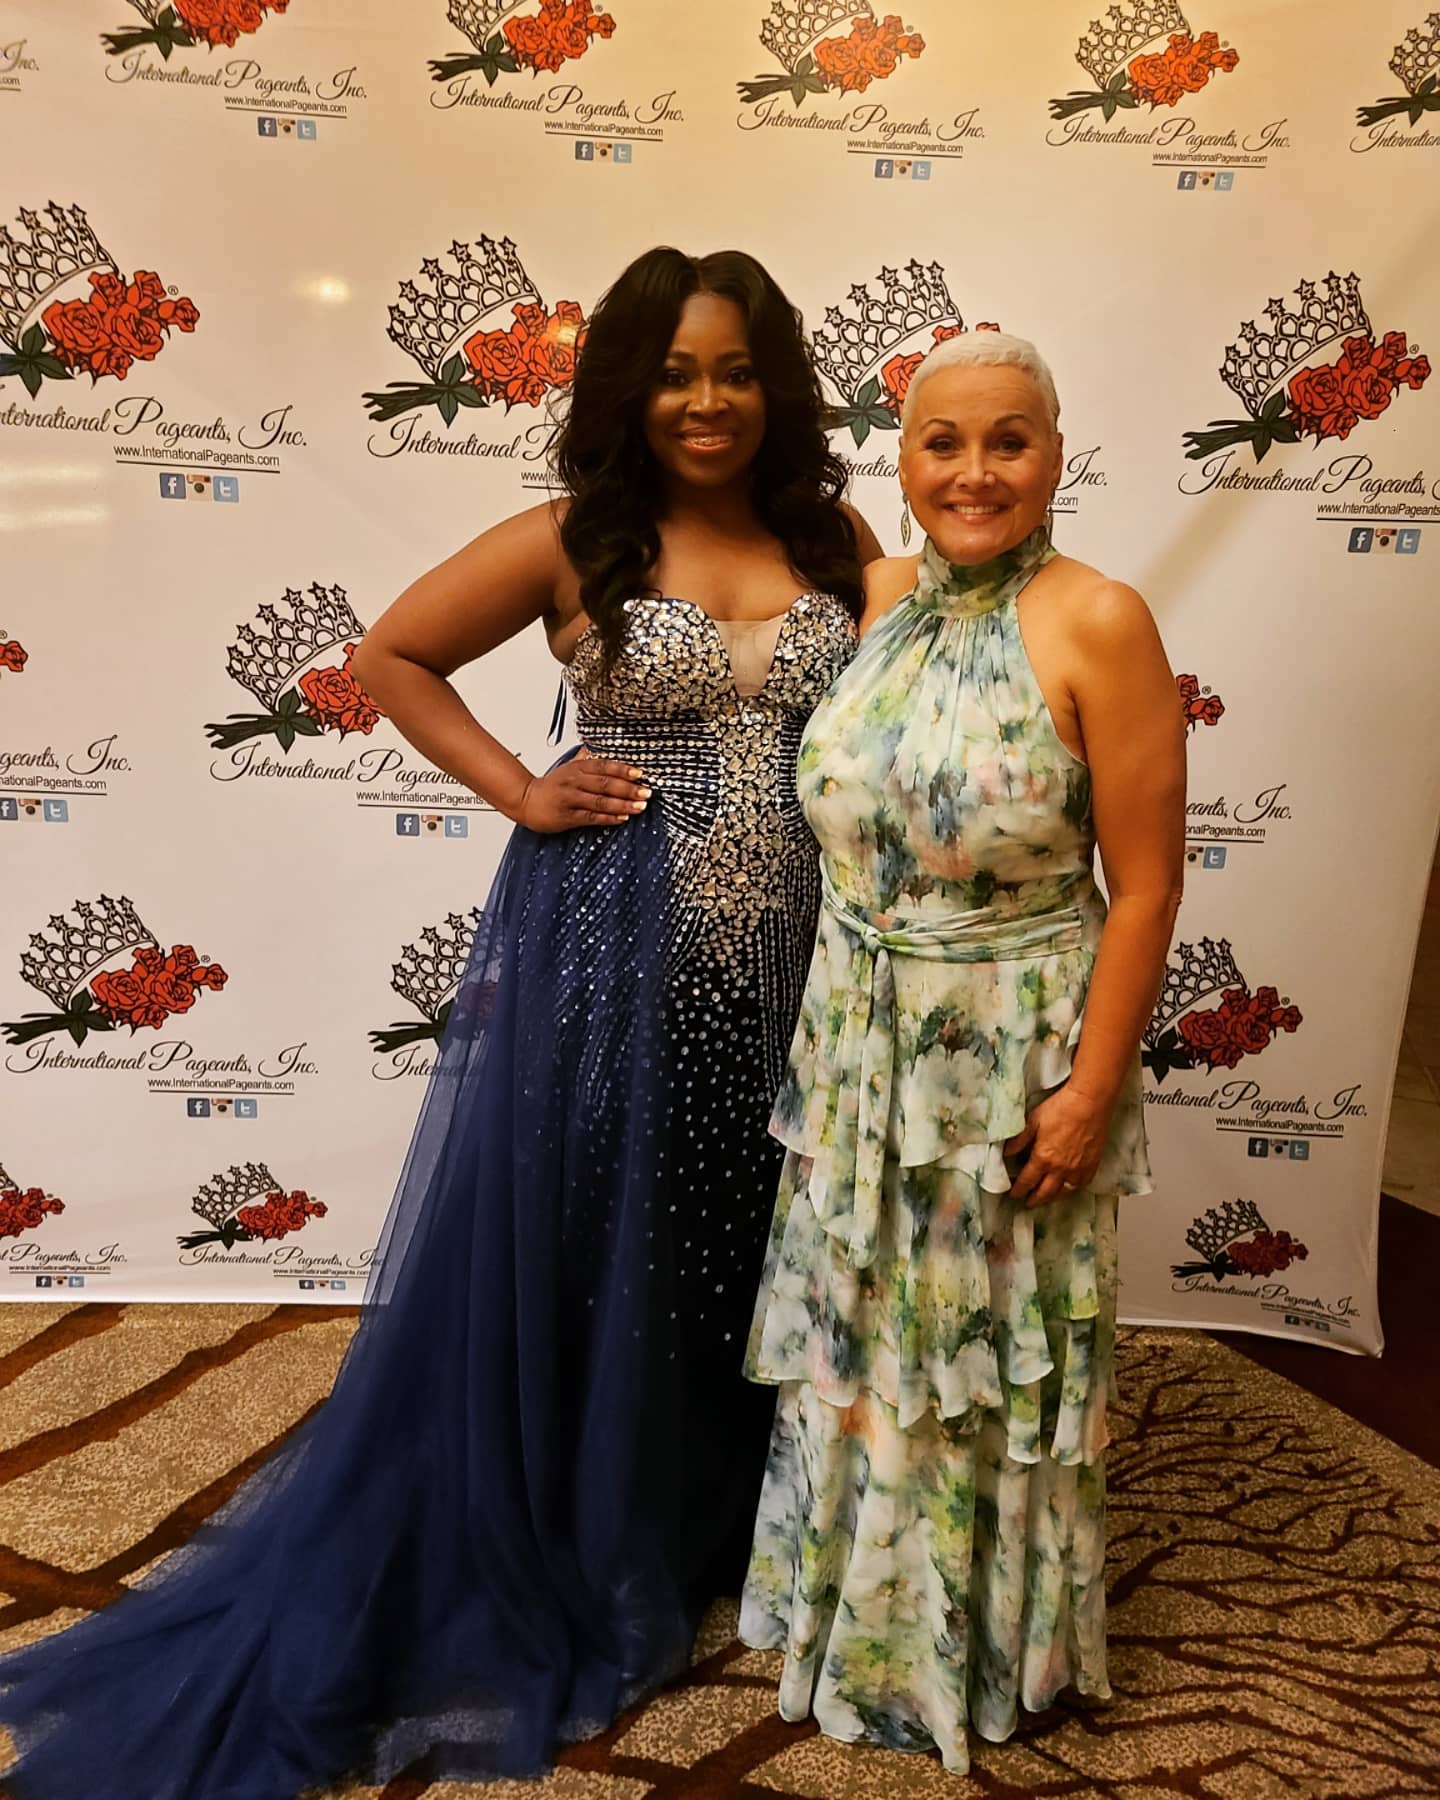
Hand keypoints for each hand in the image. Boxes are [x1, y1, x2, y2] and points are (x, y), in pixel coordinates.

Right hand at [517, 749, 649, 832]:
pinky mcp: (567, 816)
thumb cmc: (551, 786)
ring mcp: (570, 799)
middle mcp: (574, 781)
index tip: (640, 774)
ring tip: (639, 807)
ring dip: (622, 804)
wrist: (525, 800)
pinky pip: (591, 817)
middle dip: (628, 788)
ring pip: (600, 801)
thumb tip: (597, 746)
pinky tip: (621, 818)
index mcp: (577, 768)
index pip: (604, 766)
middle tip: (646, 792)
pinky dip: (608, 818)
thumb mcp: (568, 767)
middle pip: (605, 783)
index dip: (623, 769)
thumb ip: (585, 758)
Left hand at [1004, 1083, 1112, 1208]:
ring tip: (1045, 1199)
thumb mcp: (1032, 1121)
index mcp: (1043, 1158)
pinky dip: (1071, 1190)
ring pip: (1063, 1193)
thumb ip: (1019, 1140)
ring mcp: (1078, 1169)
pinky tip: (1067, 1188)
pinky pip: (1081, 1185)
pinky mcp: (1092, 1165)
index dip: (1018, 1190)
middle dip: (1034, 1200)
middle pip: (1045, 1193)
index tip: (1013, 1194)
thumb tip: (1006, 1153)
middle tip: (1027, 1203)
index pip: (1027, 1181)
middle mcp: (1060, 1169)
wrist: (1089, 1103)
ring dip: (1052, 1198)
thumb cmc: (1062, 1108)